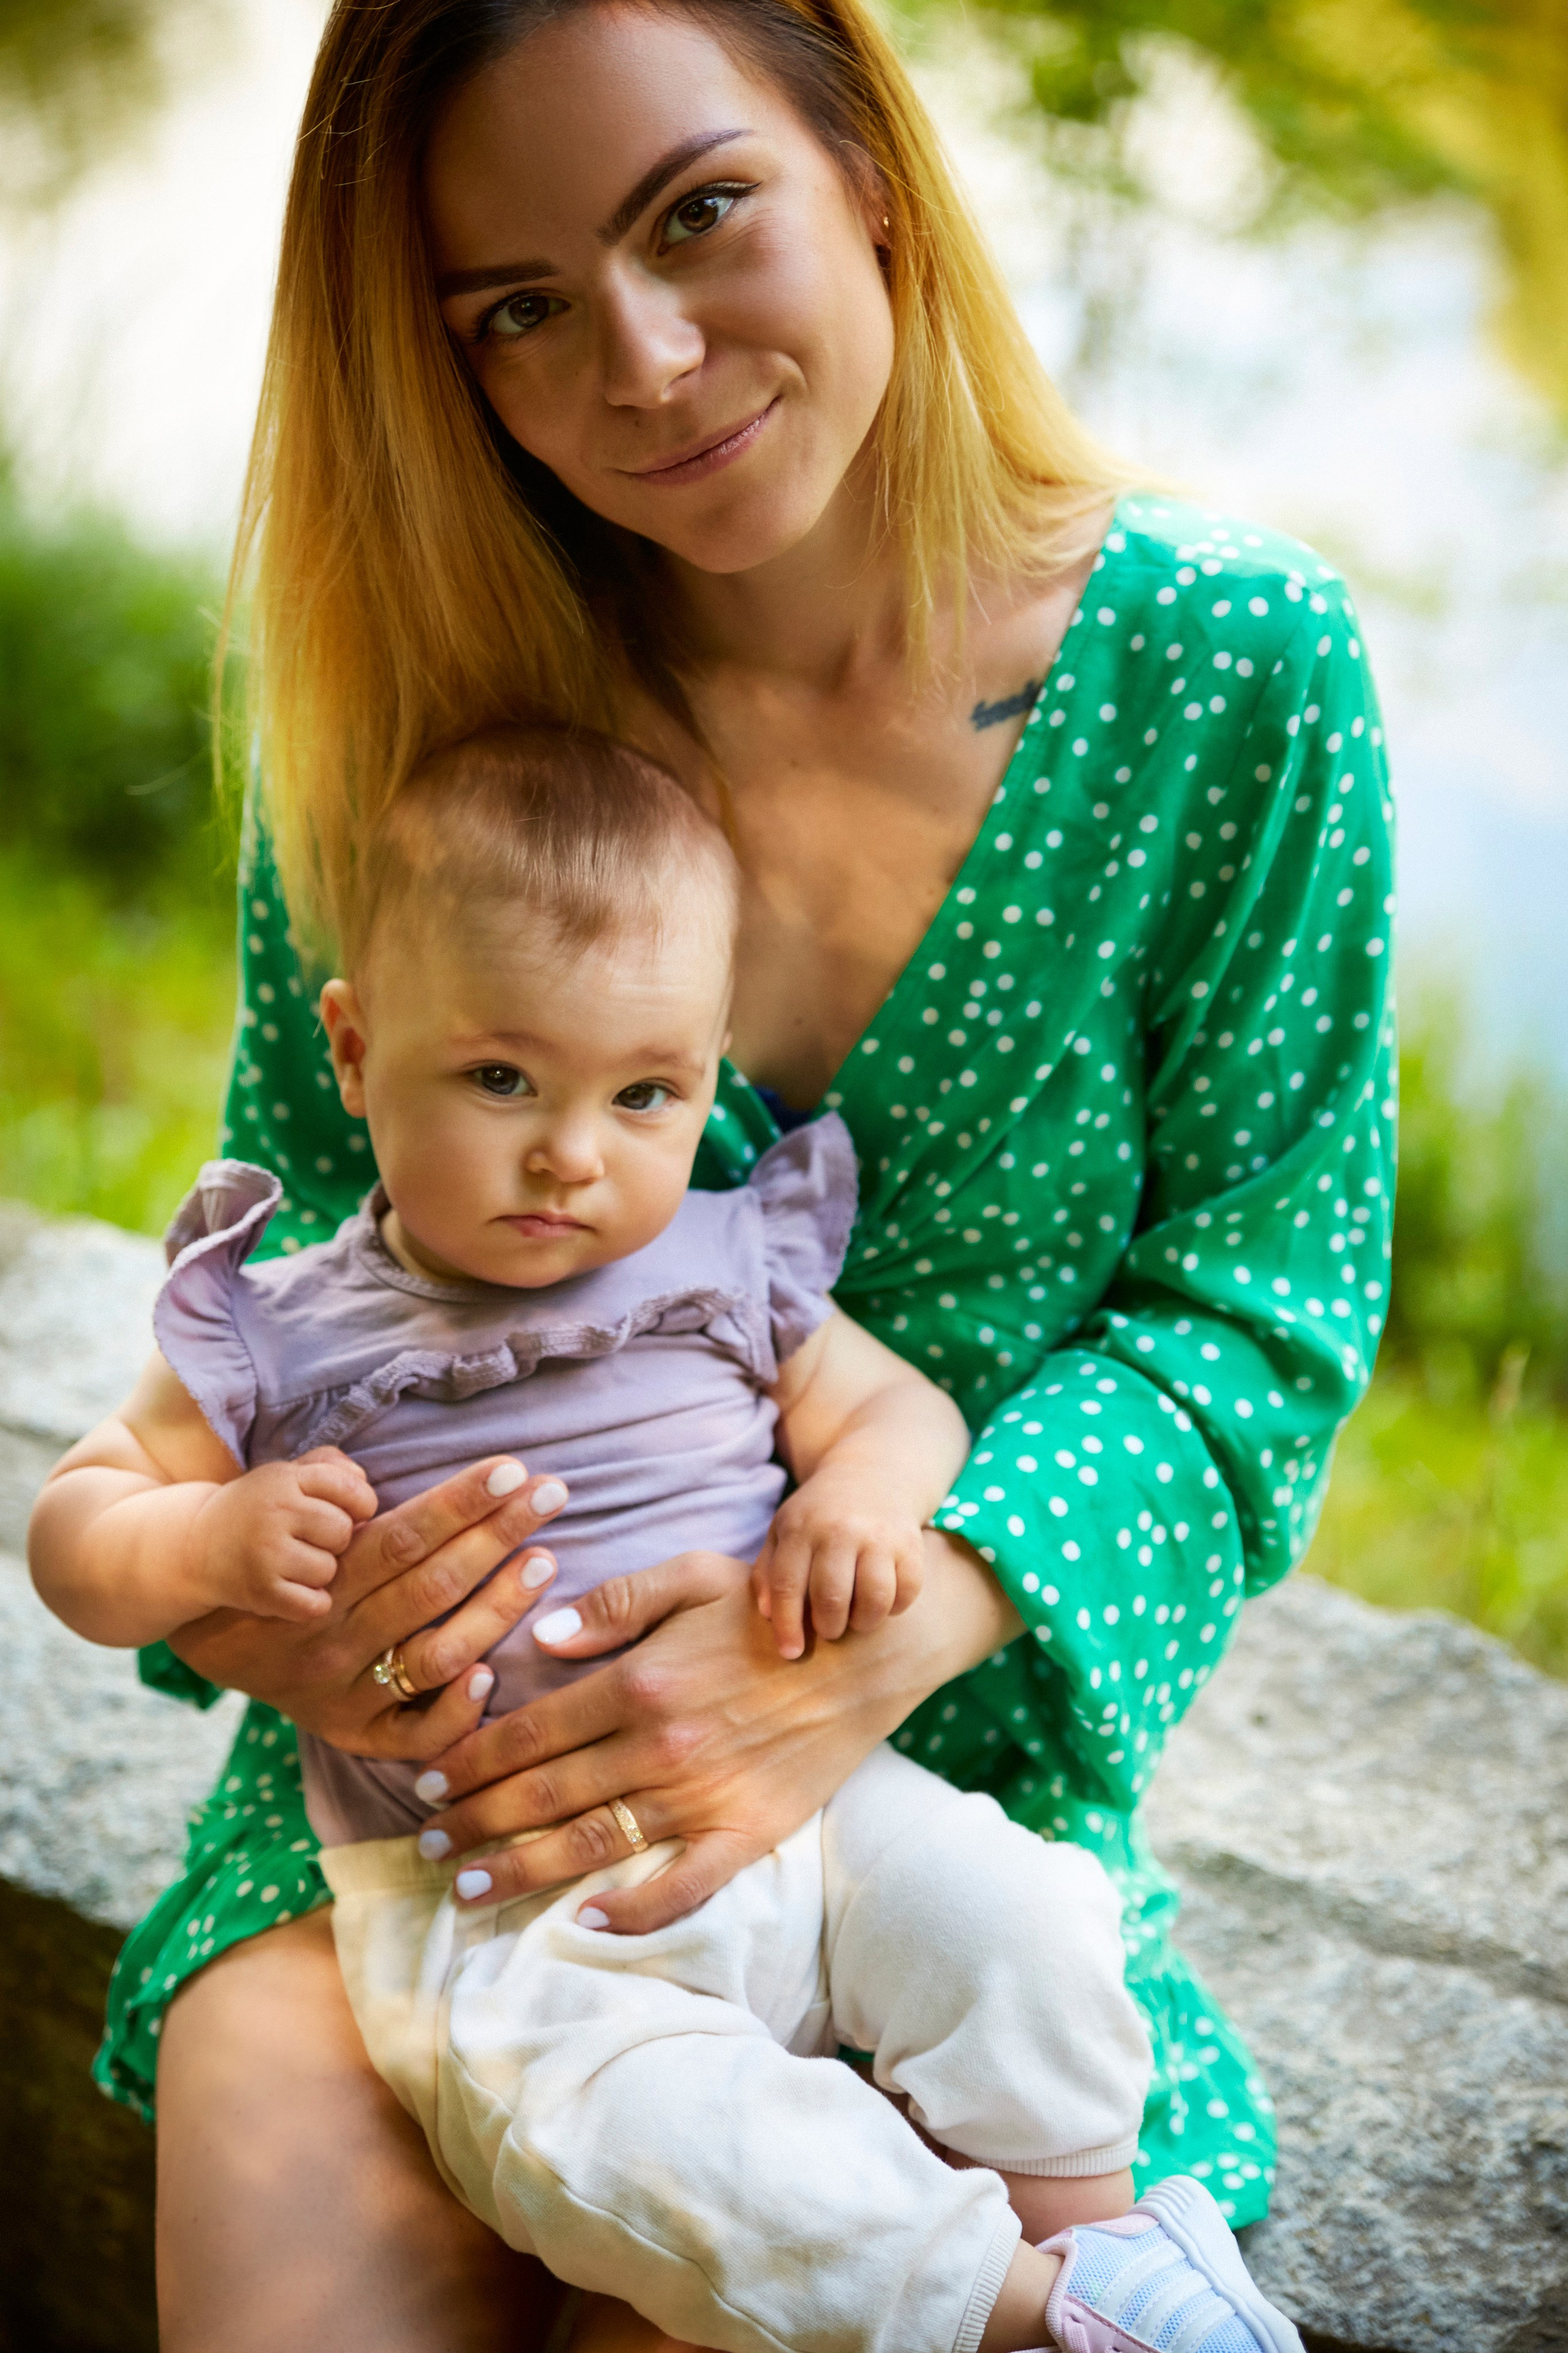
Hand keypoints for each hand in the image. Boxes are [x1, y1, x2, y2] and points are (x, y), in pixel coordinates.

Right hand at [165, 1454, 568, 1760]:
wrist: (200, 1627)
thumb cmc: (266, 1550)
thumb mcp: (280, 1508)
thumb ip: (332, 1485)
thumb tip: (379, 1473)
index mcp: (316, 1580)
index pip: (401, 1535)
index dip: (459, 1501)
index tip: (512, 1468)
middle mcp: (331, 1637)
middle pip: (429, 1585)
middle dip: (497, 1534)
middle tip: (552, 1495)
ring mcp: (342, 1692)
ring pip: (434, 1654)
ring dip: (496, 1607)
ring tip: (544, 1561)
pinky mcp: (351, 1734)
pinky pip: (412, 1735)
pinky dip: (454, 1712)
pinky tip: (493, 1674)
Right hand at [184, 1453, 376, 1622]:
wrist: (195, 1547)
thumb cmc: (258, 1508)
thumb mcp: (287, 1474)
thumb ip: (331, 1466)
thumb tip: (362, 1481)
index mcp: (285, 1479)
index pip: (352, 1488)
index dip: (360, 1504)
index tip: (345, 1512)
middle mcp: (275, 1513)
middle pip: (343, 1531)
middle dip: (335, 1540)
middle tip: (310, 1540)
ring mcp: (266, 1554)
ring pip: (329, 1570)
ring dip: (319, 1572)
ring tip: (294, 1564)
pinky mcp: (261, 1592)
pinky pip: (315, 1604)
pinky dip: (311, 1603)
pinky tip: (293, 1590)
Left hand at [410, 1527, 1020, 1933]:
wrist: (869, 1649)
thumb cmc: (772, 1607)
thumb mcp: (691, 1575)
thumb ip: (612, 1606)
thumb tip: (535, 1641)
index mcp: (638, 1681)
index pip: (528, 1732)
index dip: (468, 1760)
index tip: (425, 1781)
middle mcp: (660, 1745)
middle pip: (543, 1794)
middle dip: (473, 1823)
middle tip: (426, 1845)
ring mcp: (703, 1795)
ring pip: (591, 1843)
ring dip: (521, 1869)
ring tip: (468, 1887)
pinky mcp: (746, 1832)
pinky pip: (681, 1887)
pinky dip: (632, 1910)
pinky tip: (584, 1920)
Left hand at [751, 1467, 924, 1659]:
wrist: (872, 1473)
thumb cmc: (819, 1515)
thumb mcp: (784, 1531)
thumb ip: (768, 1571)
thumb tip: (767, 1614)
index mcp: (801, 1528)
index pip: (787, 1586)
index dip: (787, 1627)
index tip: (791, 1653)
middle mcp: (840, 1530)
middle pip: (831, 1598)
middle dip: (829, 1627)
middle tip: (829, 1629)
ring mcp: (879, 1536)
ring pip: (873, 1599)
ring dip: (863, 1622)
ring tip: (856, 1619)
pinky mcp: (911, 1545)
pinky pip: (906, 1593)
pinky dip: (894, 1607)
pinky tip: (882, 1600)